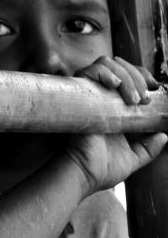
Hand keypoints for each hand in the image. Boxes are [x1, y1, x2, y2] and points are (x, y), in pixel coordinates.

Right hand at [66, 56, 166, 195]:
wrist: (83, 173)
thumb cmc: (101, 168)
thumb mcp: (133, 158)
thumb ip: (148, 148)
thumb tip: (164, 136)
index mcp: (114, 108)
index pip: (128, 76)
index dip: (142, 76)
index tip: (154, 88)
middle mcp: (100, 97)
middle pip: (119, 65)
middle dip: (137, 76)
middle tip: (143, 100)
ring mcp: (88, 95)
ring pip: (105, 64)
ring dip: (124, 76)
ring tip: (131, 97)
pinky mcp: (77, 96)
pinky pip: (87, 71)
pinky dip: (102, 72)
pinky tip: (114, 86)